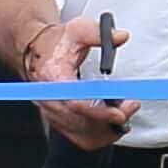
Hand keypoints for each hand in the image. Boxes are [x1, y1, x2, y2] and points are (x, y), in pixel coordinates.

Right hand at [23, 13, 136, 152]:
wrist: (37, 52)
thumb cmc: (56, 43)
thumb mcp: (77, 29)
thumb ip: (99, 33)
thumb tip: (120, 36)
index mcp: (53, 77)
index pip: (75, 102)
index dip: (99, 111)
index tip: (120, 112)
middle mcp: (49, 99)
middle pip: (81, 122)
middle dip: (111, 119)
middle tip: (131, 105)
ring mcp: (53, 113)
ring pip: (83, 135)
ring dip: (108, 128)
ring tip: (125, 111)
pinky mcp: (59, 121)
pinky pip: (80, 138)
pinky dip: (100, 135)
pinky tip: (112, 123)